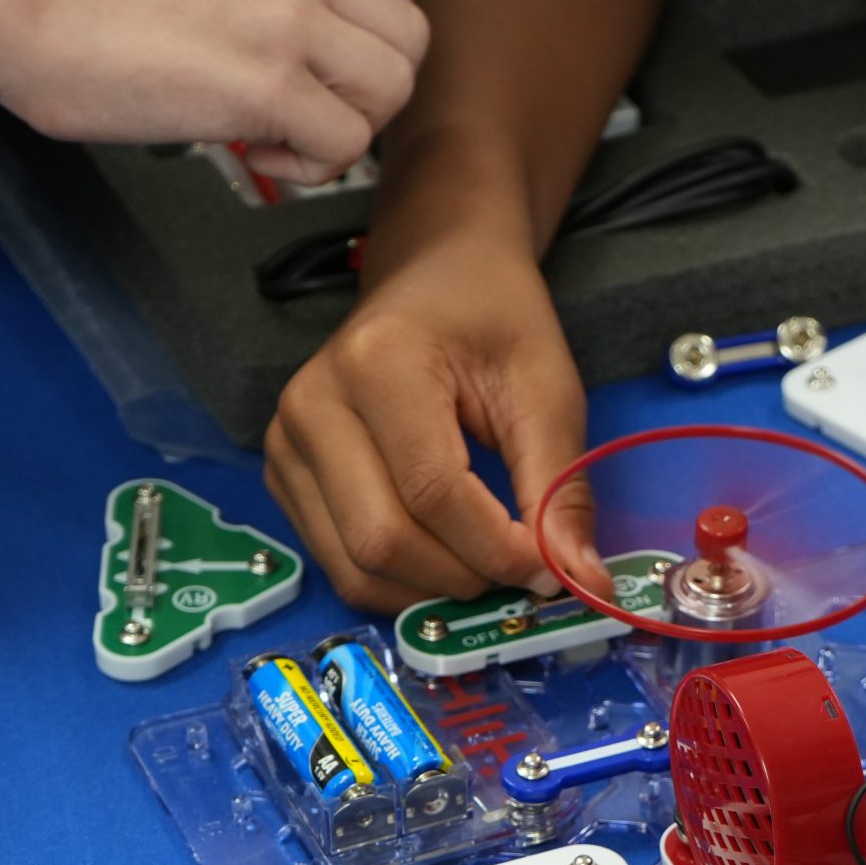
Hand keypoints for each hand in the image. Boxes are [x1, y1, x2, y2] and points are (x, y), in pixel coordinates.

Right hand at [0, 0, 427, 182]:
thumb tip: (278, 41)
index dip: (363, 35)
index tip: (321, 64)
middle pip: (407, 35)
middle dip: (369, 86)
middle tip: (311, 105)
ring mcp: (290, 20)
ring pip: (393, 86)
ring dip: (349, 125)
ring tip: (286, 132)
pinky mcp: (268, 80)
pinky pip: (347, 144)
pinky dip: (311, 166)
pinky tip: (254, 151)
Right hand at [265, 223, 610, 611]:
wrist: (435, 273)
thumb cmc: (493, 319)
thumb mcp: (547, 390)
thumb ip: (561, 489)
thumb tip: (582, 582)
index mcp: (377, 363)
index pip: (432, 493)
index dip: (497, 549)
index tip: (551, 570)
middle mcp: (312, 404)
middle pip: (382, 540)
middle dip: (464, 577)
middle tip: (520, 571)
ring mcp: (286, 442)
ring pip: (354, 566)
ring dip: (432, 590)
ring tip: (485, 562)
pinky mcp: (283, 475)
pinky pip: (338, 562)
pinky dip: (400, 580)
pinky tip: (444, 554)